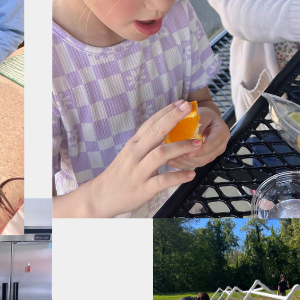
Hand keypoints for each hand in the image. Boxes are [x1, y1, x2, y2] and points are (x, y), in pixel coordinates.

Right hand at [79, 100, 203, 216]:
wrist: (101, 196)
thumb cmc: (119, 174)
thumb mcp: (130, 154)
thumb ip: (146, 144)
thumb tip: (165, 131)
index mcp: (134, 144)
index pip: (151, 123)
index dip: (166, 111)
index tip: (181, 103)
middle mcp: (136, 154)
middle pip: (156, 132)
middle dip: (173, 119)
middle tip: (189, 109)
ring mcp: (139, 171)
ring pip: (161, 154)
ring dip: (180, 147)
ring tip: (198, 143)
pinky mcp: (144, 188)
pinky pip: (163, 181)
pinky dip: (178, 177)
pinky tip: (191, 174)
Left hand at [169, 102, 230, 169]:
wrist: (206, 119)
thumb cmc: (203, 115)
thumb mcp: (201, 114)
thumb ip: (196, 125)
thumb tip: (186, 135)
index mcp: (222, 133)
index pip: (212, 144)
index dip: (200, 150)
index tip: (187, 152)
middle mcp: (220, 146)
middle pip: (206, 157)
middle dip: (190, 158)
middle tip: (175, 155)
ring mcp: (213, 154)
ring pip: (199, 162)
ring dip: (185, 162)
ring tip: (171, 157)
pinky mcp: (205, 158)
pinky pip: (194, 164)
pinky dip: (183, 164)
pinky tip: (172, 160)